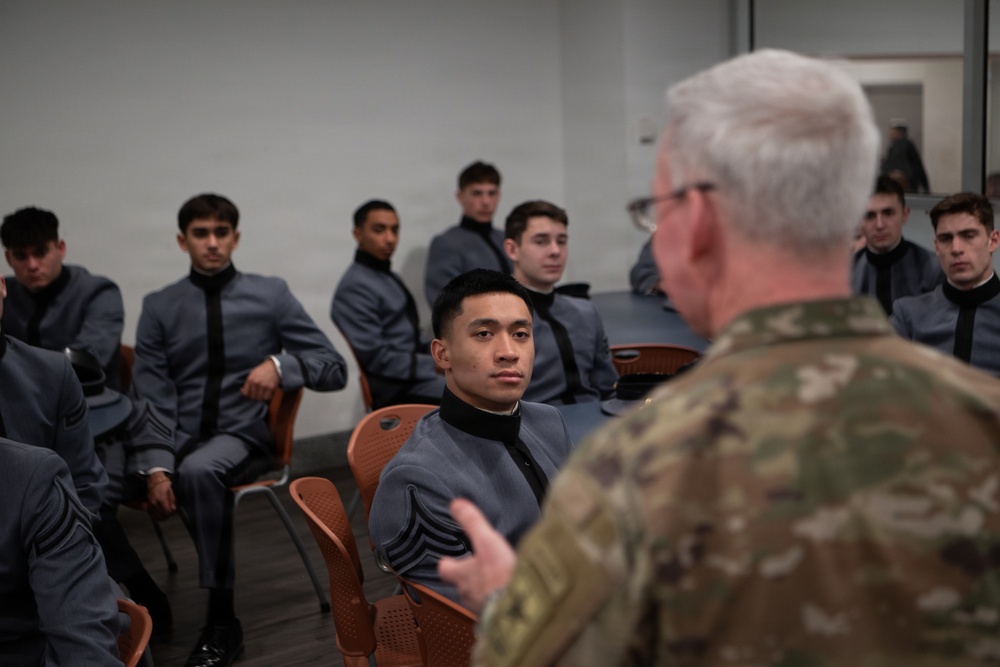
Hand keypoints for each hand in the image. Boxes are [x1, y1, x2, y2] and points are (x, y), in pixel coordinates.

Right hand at [146, 473, 175, 518]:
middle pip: (163, 516)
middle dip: (169, 515)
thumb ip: (172, 500)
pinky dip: (158, 516)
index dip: (173, 513)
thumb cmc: (164, 484)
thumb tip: (174, 509)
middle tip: (173, 512)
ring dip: (164, 517)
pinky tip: (162, 513)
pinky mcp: (148, 506)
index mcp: (161, 499)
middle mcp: (155, 503)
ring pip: (158, 517)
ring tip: (168, 512)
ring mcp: (151, 505)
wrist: (154, 480)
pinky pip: (152, 515)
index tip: (175, 510)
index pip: (167, 512)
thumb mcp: (171, 490)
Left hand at [241, 358, 279, 400]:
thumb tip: (242, 391)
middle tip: (258, 393)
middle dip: (255, 396)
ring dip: (261, 397)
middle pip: (253, 397)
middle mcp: (256, 383)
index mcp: (250, 379)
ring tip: (263, 393)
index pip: (246, 393)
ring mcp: (264, 386)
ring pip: (260, 398)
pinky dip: (267, 397)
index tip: (251, 393)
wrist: (273, 366)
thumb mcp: (252, 374)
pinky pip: (267, 397)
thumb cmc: (262, 370)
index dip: (248, 394)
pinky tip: (267, 393)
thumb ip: (247, 383)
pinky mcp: (271, 388)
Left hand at [437, 498, 516, 612]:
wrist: (519, 609)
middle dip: (469, 576)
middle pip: (461, 583)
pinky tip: (509, 593)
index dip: (447, 562)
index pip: (444, 568)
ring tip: (496, 580)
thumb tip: (456, 504)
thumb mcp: (486, 541)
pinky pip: (493, 607)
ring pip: (477, 596)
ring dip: (485, 589)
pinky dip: (498, 600)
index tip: (449, 558)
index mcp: (461, 575)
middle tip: (478, 567)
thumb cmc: (499, 576)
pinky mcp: (496, 616)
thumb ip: (472, 522)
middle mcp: (467, 593)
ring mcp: (480, 607)